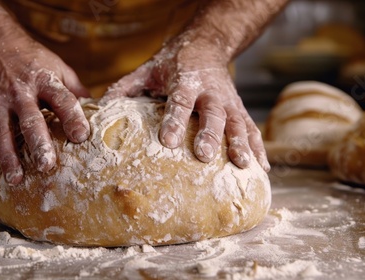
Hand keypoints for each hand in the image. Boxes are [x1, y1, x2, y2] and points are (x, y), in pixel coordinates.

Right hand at [0, 29, 89, 185]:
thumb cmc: (34, 60)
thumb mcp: (59, 68)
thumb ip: (76, 91)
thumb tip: (100, 112)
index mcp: (44, 80)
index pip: (61, 99)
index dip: (72, 117)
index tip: (81, 136)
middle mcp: (19, 93)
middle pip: (29, 120)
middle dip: (37, 143)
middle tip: (46, 166)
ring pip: (1, 132)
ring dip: (7, 156)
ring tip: (16, 180)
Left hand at [102, 39, 268, 170]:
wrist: (205, 46)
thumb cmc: (172, 63)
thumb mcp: (147, 69)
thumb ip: (127, 87)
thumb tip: (103, 106)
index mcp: (186, 81)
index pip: (180, 102)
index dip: (175, 121)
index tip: (168, 141)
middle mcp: (211, 91)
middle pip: (213, 114)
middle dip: (211, 135)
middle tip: (204, 156)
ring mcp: (229, 101)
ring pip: (238, 123)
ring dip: (241, 144)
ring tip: (243, 166)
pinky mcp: (239, 110)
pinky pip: (251, 129)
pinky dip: (258, 148)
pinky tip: (261, 169)